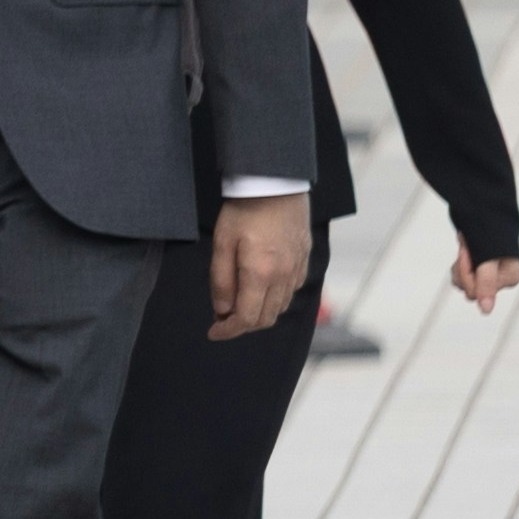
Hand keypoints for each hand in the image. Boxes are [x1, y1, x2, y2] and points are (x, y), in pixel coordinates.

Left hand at [210, 195, 313, 340]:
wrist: (276, 185)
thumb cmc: (243, 211)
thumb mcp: (221, 244)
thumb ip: (221, 281)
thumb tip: (222, 311)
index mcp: (260, 273)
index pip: (247, 318)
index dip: (228, 331)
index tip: (213, 333)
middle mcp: (284, 276)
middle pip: (265, 318)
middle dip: (242, 326)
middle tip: (221, 320)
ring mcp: (297, 269)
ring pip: (279, 307)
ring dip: (258, 313)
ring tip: (237, 305)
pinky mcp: (304, 260)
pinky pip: (290, 291)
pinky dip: (274, 299)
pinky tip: (259, 290)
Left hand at [453, 241, 518, 312]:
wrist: (486, 214)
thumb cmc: (490, 235)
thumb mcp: (487, 261)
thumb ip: (487, 284)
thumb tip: (486, 311)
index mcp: (510, 279)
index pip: (478, 292)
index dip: (467, 273)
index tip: (467, 253)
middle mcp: (501, 282)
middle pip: (469, 291)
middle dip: (462, 270)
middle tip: (465, 249)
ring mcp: (489, 278)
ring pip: (463, 285)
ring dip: (459, 267)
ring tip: (466, 249)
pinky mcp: (479, 274)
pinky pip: (460, 279)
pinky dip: (458, 267)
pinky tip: (464, 253)